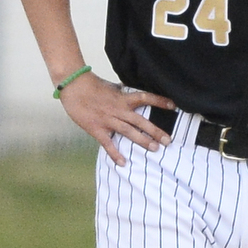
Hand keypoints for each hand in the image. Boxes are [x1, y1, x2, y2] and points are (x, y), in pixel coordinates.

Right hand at [58, 72, 174, 165]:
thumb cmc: (91, 85)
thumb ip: (122, 92)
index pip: (145, 98)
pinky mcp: (96, 128)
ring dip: (142, 140)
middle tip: (168, 140)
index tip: (173, 105)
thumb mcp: (111, 87)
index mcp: (123, 98)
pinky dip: (115, 154)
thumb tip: (130, 90)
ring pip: (128, 131)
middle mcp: (118, 110)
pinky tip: (123, 163)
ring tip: (155, 148)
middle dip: (155, 131)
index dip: (160, 101)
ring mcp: (108, 120)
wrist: (73, 85)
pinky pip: (107, 143)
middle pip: (141, 121)